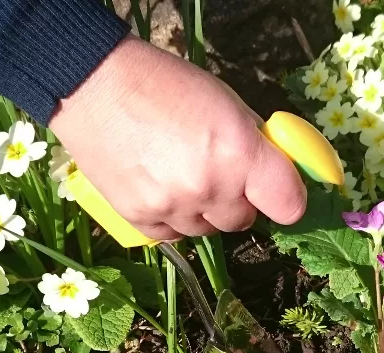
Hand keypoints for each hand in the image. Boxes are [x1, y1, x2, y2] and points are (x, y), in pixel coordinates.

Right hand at [49, 33, 306, 240]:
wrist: (96, 86)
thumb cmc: (167, 86)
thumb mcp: (226, 103)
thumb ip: (255, 145)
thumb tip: (275, 174)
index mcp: (240, 154)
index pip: (288, 205)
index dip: (287, 201)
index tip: (280, 195)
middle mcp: (210, 189)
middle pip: (243, 221)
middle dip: (238, 202)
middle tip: (218, 174)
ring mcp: (174, 210)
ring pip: (207, 231)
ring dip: (203, 212)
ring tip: (179, 176)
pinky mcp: (142, 221)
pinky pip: (174, 236)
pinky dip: (174, 219)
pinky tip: (160, 190)